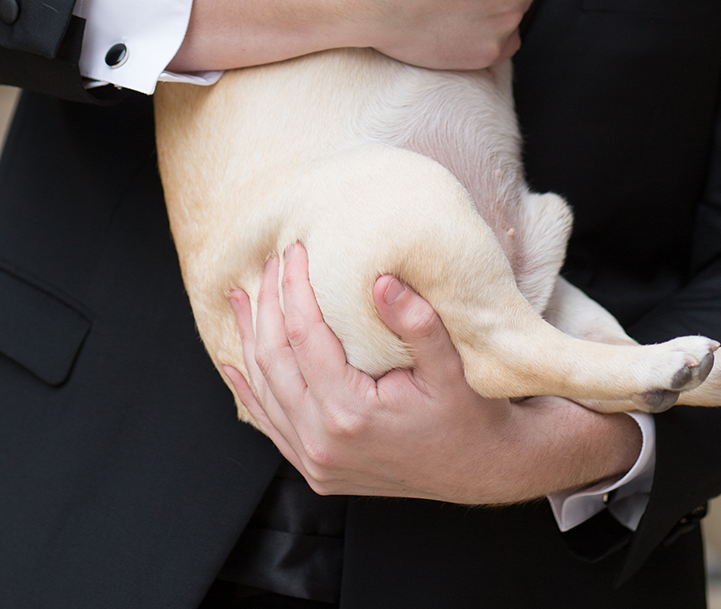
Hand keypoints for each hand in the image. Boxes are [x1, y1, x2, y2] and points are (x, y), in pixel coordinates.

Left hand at [224, 244, 641, 503]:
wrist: (483, 470)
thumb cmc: (469, 414)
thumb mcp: (451, 366)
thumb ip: (417, 323)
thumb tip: (381, 281)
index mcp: (350, 413)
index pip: (304, 335)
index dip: (294, 288)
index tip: (293, 251)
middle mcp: (323, 442)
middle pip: (275, 358)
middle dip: (268, 305)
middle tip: (269, 262)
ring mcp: (315, 461)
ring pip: (265, 390)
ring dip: (249, 340)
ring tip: (242, 298)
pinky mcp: (316, 470)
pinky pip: (270, 424)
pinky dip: (251, 389)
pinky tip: (237, 363)